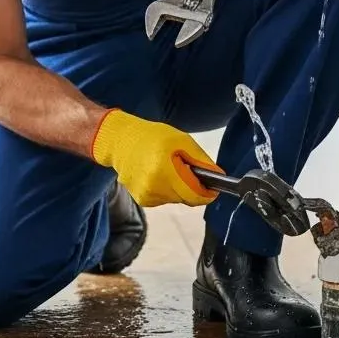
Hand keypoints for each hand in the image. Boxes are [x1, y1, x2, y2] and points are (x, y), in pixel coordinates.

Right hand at [90, 109, 221, 207]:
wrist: (120, 141)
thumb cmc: (152, 137)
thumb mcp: (181, 141)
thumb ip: (200, 161)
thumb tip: (218, 177)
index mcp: (165, 171)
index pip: (195, 194)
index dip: (207, 192)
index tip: (213, 186)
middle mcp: (154, 187)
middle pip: (187, 198)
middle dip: (191, 186)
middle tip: (184, 167)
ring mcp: (146, 196)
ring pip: (176, 199)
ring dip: (178, 188)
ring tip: (167, 168)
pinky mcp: (141, 200)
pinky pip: (165, 199)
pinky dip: (166, 189)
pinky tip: (157, 174)